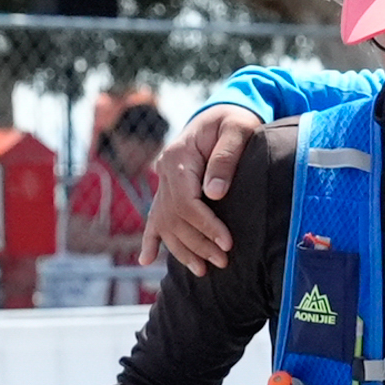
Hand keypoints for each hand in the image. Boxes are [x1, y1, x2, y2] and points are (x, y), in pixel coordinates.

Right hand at [139, 107, 261, 271]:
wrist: (222, 113)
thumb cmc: (235, 120)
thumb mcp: (238, 129)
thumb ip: (226, 158)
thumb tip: (213, 193)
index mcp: (178, 156)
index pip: (186, 201)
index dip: (206, 225)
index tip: (227, 242)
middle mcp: (165, 171)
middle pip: (175, 217)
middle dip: (198, 243)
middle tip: (223, 261)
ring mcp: (163, 182)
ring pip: (165, 223)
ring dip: (181, 249)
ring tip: (202, 270)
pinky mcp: (168, 189)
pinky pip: (156, 217)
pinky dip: (151, 240)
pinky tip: (146, 260)